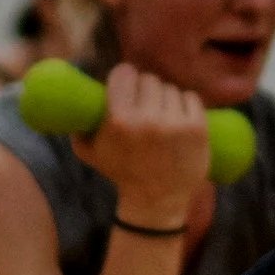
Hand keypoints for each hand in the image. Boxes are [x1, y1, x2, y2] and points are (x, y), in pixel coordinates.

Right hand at [79, 63, 209, 225]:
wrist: (156, 200)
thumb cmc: (121, 173)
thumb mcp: (90, 152)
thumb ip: (79, 125)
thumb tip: (77, 98)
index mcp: (119, 120)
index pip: (124, 73)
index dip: (125, 77)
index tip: (126, 85)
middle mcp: (147, 119)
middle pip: (149, 80)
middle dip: (145, 90)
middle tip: (144, 105)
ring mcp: (175, 123)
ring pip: (170, 89)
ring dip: (165, 99)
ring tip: (161, 117)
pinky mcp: (197, 128)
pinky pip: (191, 97)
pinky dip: (185, 104)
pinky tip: (178, 118)